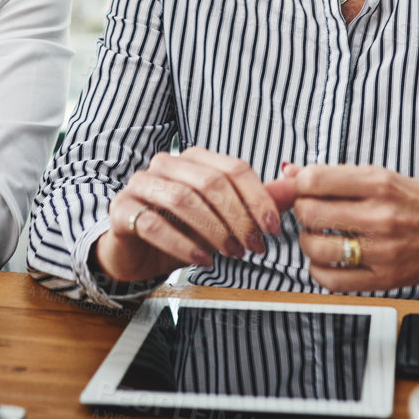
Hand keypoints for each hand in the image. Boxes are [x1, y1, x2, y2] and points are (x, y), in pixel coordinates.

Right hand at [93, 147, 298, 283]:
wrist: (136, 252)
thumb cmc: (182, 230)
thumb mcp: (224, 218)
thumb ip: (258, 200)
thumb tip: (297, 186)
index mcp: (194, 158)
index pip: (234, 168)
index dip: (258, 199)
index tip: (273, 229)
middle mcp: (165, 164)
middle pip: (211, 183)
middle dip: (238, 218)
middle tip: (253, 246)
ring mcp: (140, 184)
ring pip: (183, 200)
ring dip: (213, 231)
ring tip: (230, 254)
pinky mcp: (122, 210)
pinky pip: (153, 224)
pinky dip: (183, 244)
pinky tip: (202, 260)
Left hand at [285, 163, 418, 291]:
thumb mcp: (383, 176)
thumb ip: (336, 176)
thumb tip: (290, 172)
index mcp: (379, 183)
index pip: (315, 180)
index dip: (299, 184)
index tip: (304, 188)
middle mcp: (380, 216)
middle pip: (310, 213)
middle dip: (302, 211)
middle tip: (310, 211)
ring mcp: (382, 250)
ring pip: (316, 248)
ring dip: (307, 241)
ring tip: (318, 235)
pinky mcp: (384, 278)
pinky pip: (332, 280)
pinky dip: (319, 270)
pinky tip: (328, 260)